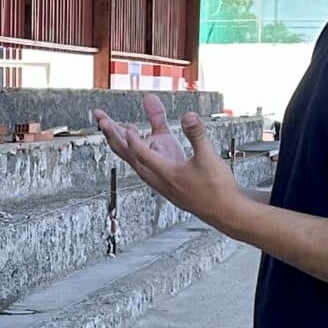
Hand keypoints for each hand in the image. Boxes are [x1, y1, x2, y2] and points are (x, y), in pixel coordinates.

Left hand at [92, 97, 241, 224]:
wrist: (226, 211)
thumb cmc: (217, 188)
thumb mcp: (209, 158)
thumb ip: (197, 135)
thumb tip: (188, 115)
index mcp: (166, 174)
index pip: (140, 153)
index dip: (132, 138)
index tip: (124, 123)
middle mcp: (159, 180)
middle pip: (129, 157)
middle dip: (115, 137)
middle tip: (102, 121)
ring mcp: (162, 184)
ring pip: (137, 163)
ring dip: (126, 145)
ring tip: (118, 129)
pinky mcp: (168, 185)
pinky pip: (147, 168)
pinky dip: (141, 154)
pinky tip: (144, 146)